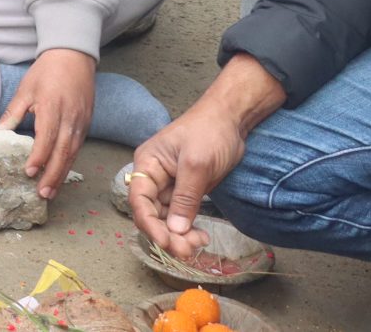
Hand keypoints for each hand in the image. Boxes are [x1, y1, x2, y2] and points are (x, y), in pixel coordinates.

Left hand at [0, 48, 94, 198]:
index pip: (47, 137)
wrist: (74, 57)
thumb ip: (11, 115)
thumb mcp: (25, 91)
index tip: (29, 172)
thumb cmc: (46, 72)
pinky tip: (60, 174)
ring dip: (62, 173)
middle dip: (53, 174)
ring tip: (51, 191)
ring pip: (73, 153)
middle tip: (42, 193)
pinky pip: (78, 148)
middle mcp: (70, 118)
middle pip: (63, 151)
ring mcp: (81, 122)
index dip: (39, 156)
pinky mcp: (87, 124)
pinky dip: (69, 163)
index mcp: (51, 107)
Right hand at [127, 56, 284, 258]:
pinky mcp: (185, 192)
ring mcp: (169, 185)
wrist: (231, 120)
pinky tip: (201, 236)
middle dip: (167, 234)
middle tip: (188, 250)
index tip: (167, 243)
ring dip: (179, 235)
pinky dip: (188, 229)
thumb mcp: (196, 165)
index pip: (139, 200)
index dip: (149, 224)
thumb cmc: (209, 132)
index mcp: (147, 164)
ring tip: (199, 243)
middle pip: (151, 213)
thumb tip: (174, 230)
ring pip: (166, 219)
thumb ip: (184, 198)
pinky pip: (180, 216)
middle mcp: (154, 177)